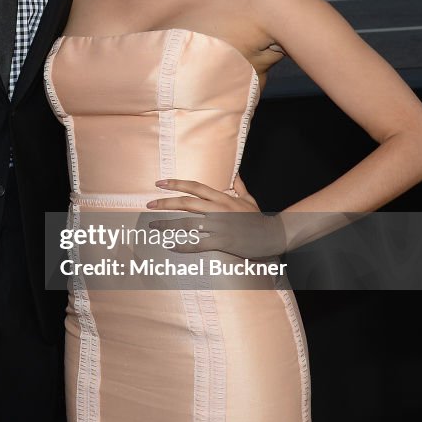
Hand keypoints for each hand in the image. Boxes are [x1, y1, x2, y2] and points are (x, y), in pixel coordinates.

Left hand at [146, 177, 285, 258]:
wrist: (272, 235)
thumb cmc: (259, 219)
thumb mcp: (249, 199)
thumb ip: (240, 187)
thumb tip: (236, 174)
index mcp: (222, 198)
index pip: (194, 187)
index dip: (176, 183)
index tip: (160, 183)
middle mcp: (218, 209)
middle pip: (186, 203)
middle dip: (165, 203)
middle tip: (149, 204)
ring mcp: (219, 226)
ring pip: (188, 223)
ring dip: (168, 225)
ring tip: (153, 226)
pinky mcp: (222, 242)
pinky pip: (198, 244)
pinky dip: (183, 246)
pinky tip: (171, 246)